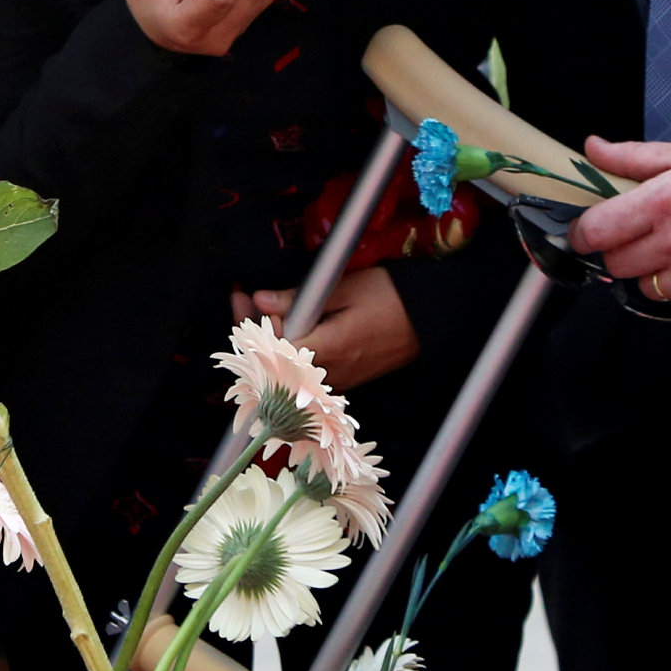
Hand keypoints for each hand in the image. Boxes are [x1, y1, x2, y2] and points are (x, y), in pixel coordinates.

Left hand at [232, 264, 419, 389]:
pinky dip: (289, 351)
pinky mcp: (342, 382)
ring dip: (270, 340)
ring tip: (261, 310)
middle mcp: (327, 374)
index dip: (250, 325)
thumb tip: (260, 300)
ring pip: (287, 367)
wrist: (429, 321)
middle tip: (244, 298)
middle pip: (273, 360)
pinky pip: (304, 371)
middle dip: (253, 329)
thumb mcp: (344, 288)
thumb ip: (299, 299)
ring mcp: (335, 382)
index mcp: (327, 350)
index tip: (242, 296)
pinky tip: (287, 329)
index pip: (270, 349)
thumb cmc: (390, 298)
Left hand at [569, 136, 670, 322]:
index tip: (588, 232)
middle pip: (616, 265)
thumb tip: (590, 149)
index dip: (583, 233)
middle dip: (622, 251)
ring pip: (645, 291)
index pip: (596, 231)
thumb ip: (634, 157)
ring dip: (654, 275)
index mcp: (663, 201)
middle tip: (645, 237)